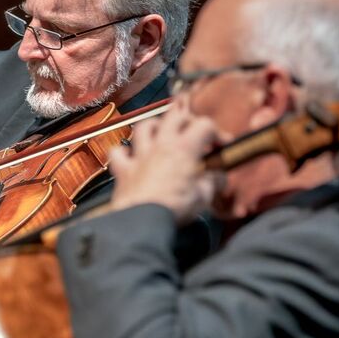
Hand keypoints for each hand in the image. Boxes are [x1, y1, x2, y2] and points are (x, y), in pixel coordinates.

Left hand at [108, 95, 225, 223]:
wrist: (142, 220)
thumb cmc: (173, 209)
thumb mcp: (203, 197)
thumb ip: (212, 183)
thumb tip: (219, 179)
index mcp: (184, 148)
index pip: (204, 125)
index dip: (216, 132)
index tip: (220, 144)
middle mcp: (161, 145)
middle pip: (174, 116)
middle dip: (187, 119)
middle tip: (193, 130)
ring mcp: (140, 155)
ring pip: (144, 126)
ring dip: (154, 126)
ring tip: (161, 132)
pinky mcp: (124, 169)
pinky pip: (117, 152)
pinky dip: (122, 151)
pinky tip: (128, 154)